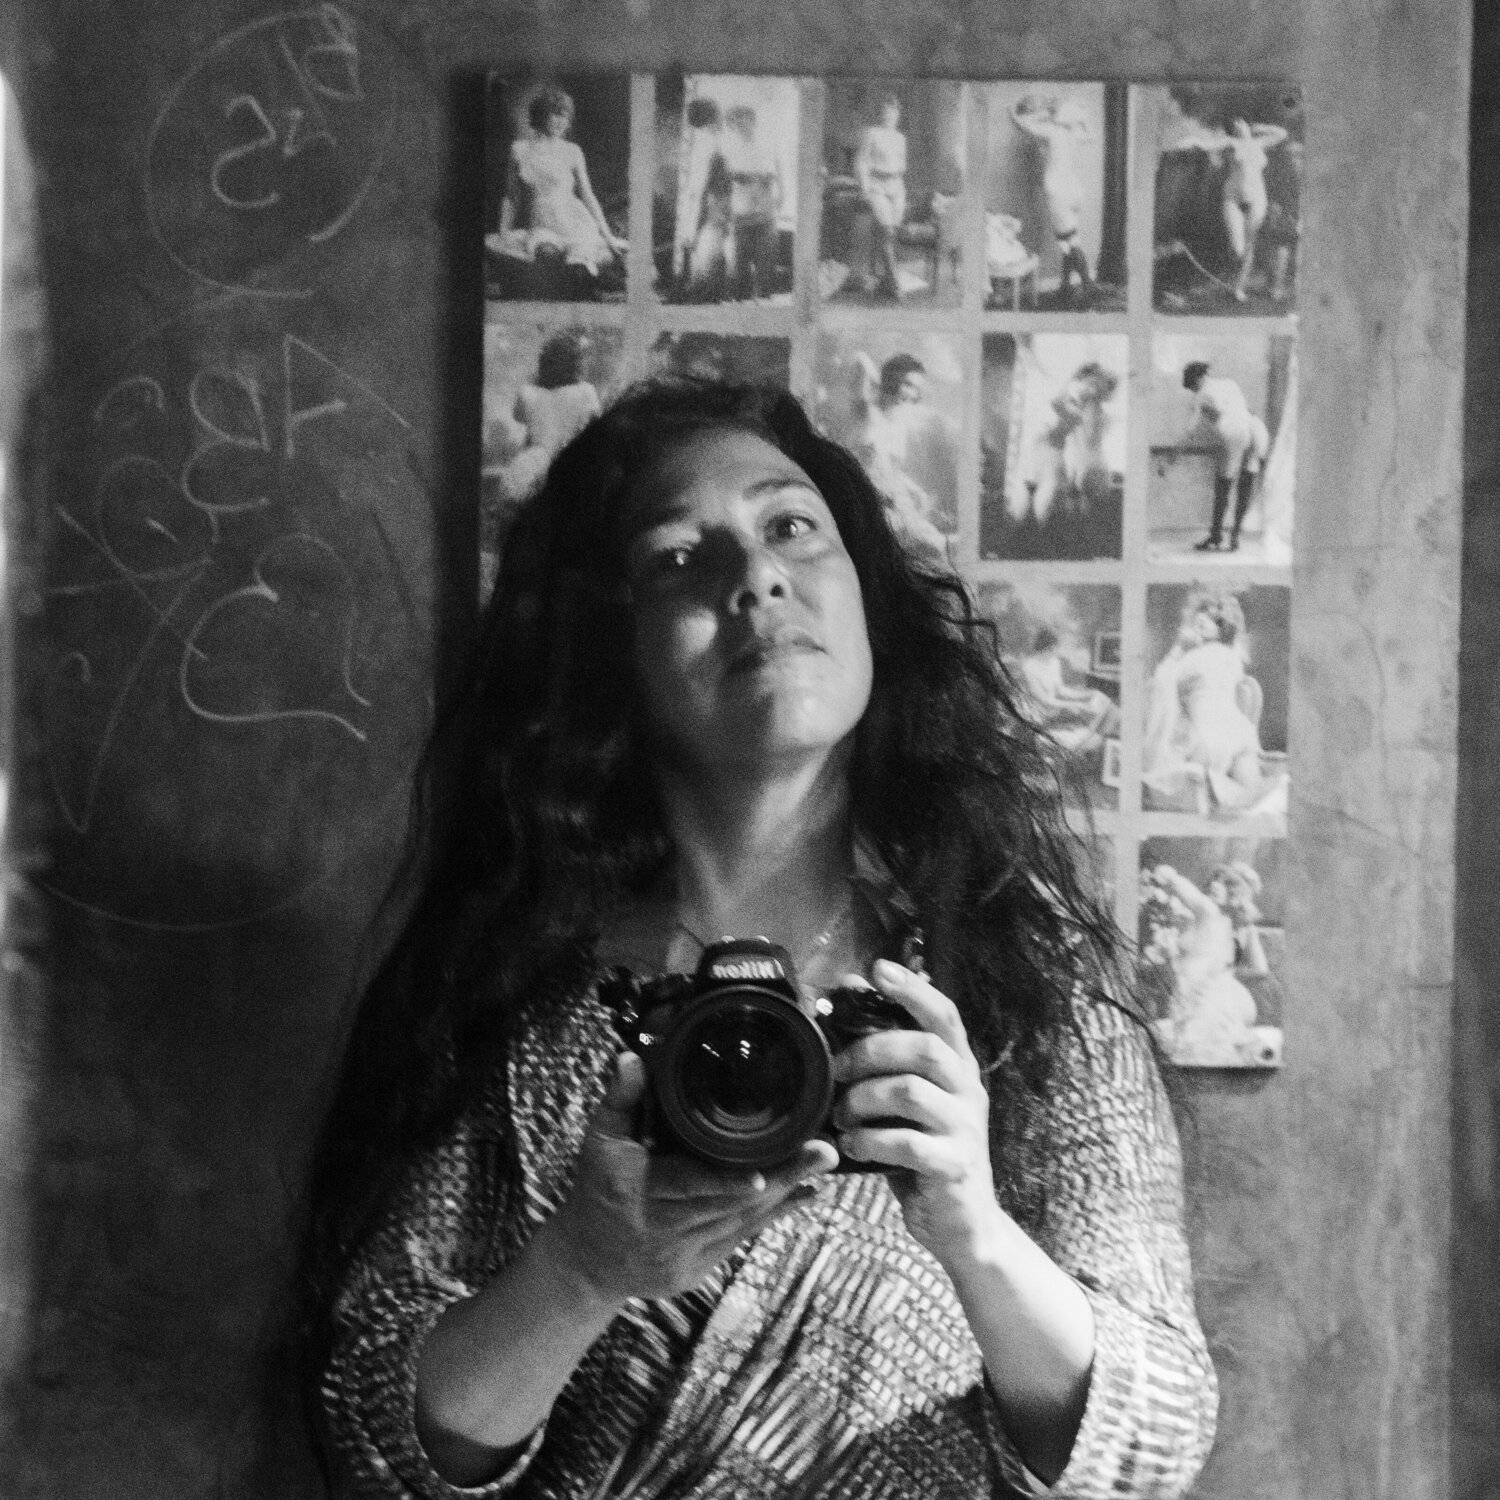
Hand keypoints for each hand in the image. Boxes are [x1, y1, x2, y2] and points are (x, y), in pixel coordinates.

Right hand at [547, 1053, 836, 1304]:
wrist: (589, 1261)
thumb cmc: (597, 1188)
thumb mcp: (598, 1140)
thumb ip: (619, 1099)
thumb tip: (632, 1057)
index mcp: (635, 1190)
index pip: (685, 1187)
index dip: (724, 1184)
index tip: (761, 1175)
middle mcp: (661, 1227)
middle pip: (728, 1203)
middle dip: (779, 1179)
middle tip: (821, 1152)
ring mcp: (682, 1255)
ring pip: (740, 1222)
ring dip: (785, 1194)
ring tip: (821, 1165)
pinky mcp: (698, 1270)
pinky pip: (741, 1238)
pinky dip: (775, 1216)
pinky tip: (806, 1193)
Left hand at [830, 959, 999, 1261]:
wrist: (961, 1223)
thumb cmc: (922, 1151)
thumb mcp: (907, 1101)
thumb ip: (886, 1058)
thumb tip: (845, 997)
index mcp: (958, 1067)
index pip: (944, 1015)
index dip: (913, 989)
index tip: (877, 969)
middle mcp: (968, 1091)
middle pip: (926, 1048)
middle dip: (872, 1049)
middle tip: (837, 1068)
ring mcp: (965, 1130)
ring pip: (912, 1092)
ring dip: (864, 1098)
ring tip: (841, 1114)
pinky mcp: (955, 1168)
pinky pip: (909, 1144)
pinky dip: (871, 1141)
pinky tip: (853, 1146)